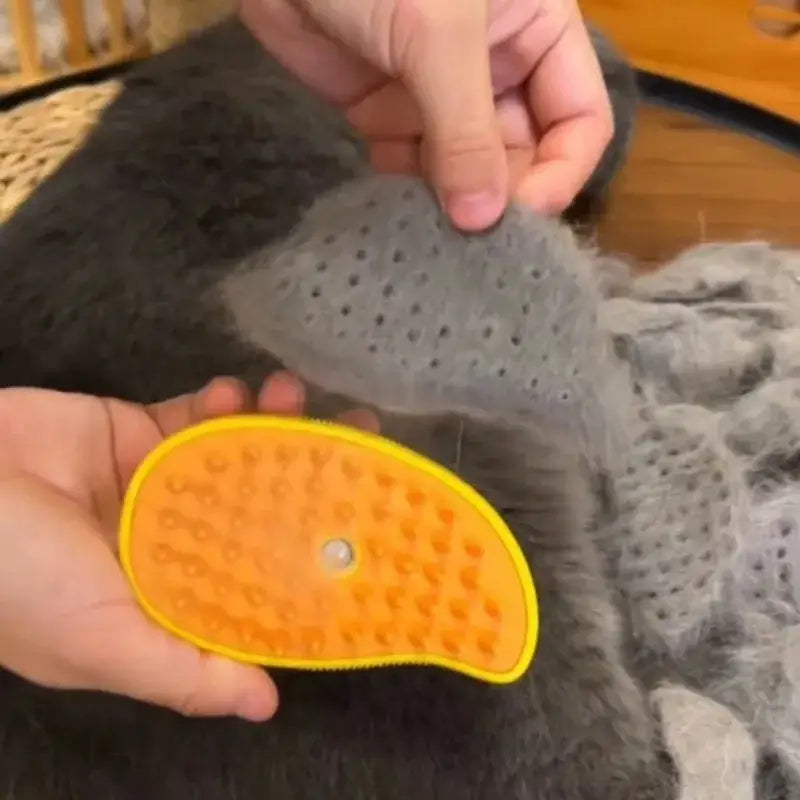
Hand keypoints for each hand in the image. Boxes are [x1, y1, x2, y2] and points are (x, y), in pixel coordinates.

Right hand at [0, 373, 377, 720]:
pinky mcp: (138, 433)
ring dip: (277, 425)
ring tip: (298, 398)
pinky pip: (198, 416)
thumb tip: (266, 705)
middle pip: (266, 510)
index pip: (263, 583)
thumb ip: (182, 671)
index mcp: (173, 600)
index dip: (317, 558)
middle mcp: (176, 543)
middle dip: (316, 473)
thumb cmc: (17, 579)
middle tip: (361, 437)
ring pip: (241, 455)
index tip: (369, 522)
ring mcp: (161, 484)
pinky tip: (240, 393)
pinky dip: (225, 404)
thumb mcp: (101, 641)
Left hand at [239, 0, 612, 230]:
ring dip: (455, 204)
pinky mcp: (388, 116)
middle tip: (473, 238)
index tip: (520, 215)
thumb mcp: (435, 35)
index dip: (561, 172)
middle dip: (502, 196)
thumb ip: (465, 129)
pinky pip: (415, 169)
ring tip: (436, 236)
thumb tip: (483, 219)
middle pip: (526, 155)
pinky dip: (410, 194)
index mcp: (539, 32)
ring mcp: (441, 96)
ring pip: (469, 171)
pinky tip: (400, 216)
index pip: (580, 119)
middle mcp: (498, 70)